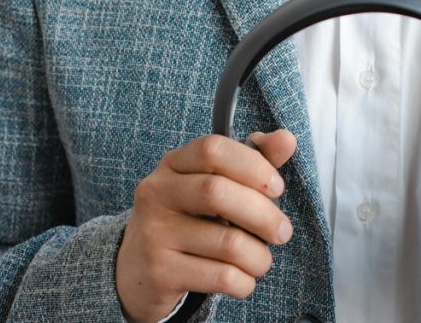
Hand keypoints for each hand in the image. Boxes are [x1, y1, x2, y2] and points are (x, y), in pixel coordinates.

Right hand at [116, 129, 296, 322]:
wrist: (135, 269)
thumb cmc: (186, 218)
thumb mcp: (211, 183)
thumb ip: (252, 160)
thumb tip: (286, 139)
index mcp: (173, 164)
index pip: (213, 149)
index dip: (253, 165)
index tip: (276, 187)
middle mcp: (157, 193)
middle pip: (218, 192)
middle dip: (263, 214)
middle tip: (282, 231)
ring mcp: (155, 233)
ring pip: (226, 242)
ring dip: (259, 256)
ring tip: (262, 260)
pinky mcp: (160, 273)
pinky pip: (219, 277)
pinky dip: (244, 281)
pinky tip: (243, 279)